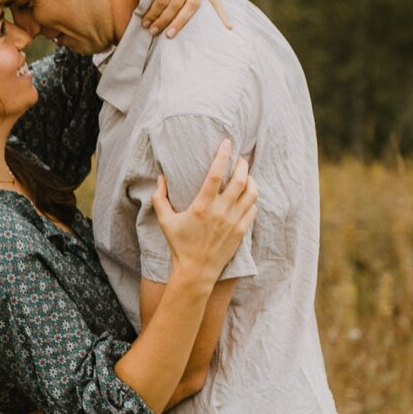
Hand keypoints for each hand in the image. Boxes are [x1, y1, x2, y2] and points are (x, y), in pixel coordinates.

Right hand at [150, 141, 256, 281]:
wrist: (196, 271)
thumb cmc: (179, 245)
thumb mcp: (165, 221)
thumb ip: (159, 198)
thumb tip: (160, 178)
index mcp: (202, 206)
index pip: (216, 174)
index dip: (223, 155)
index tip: (226, 142)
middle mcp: (220, 212)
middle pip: (240, 180)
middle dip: (242, 164)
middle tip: (240, 158)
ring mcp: (233, 222)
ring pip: (251, 194)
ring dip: (251, 180)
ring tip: (246, 175)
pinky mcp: (241, 231)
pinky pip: (253, 209)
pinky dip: (253, 199)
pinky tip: (248, 195)